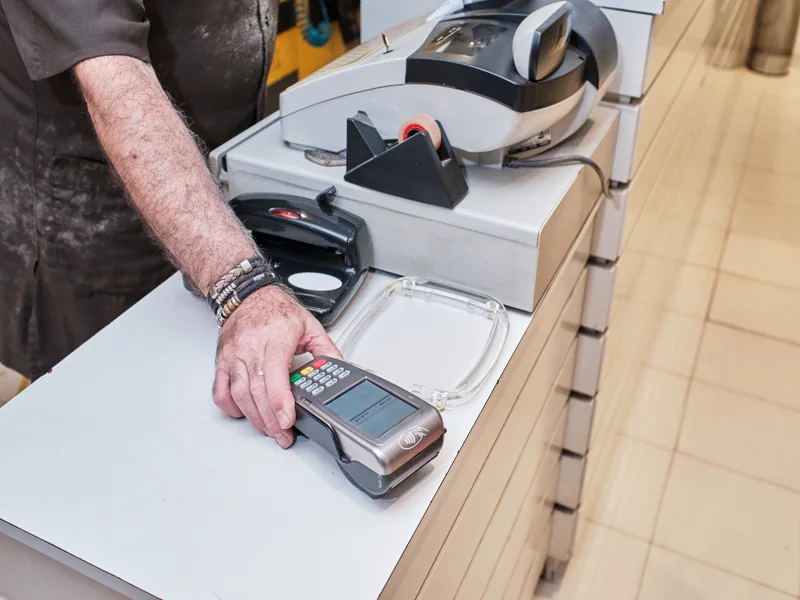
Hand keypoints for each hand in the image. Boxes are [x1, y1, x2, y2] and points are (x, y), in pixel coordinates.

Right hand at [212, 285, 341, 447]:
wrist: (248, 295)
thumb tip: (338, 369)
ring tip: (270, 430)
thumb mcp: (309, 325)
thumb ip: (326, 349)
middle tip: (284, 435)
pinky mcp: (223, 362)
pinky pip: (221, 391)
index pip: (274, 373)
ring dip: (255, 418)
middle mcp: (251, 348)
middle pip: (257, 390)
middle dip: (271, 419)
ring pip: (239, 394)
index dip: (280, 400)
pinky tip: (245, 413)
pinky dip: (231, 408)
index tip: (287, 419)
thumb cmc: (276, 310)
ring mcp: (234, 356)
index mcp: (275, 338)